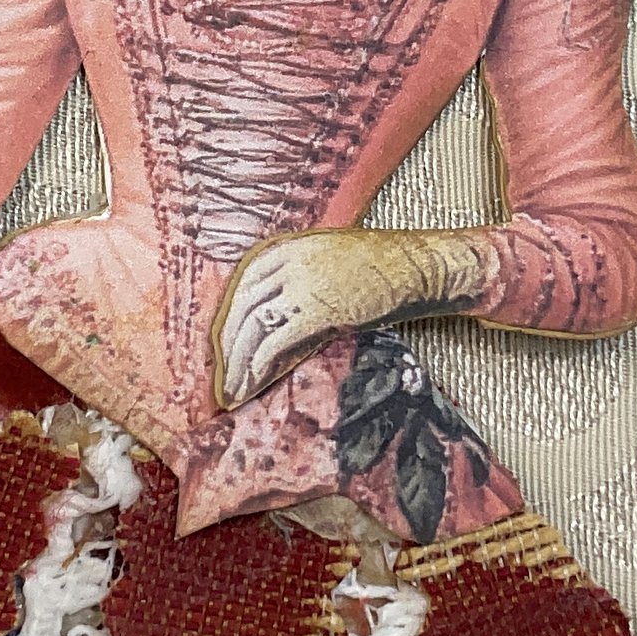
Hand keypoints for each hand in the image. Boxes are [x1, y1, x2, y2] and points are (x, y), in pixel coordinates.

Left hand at [212, 227, 490, 411]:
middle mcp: (288, 262)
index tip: (225, 343)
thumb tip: (279, 318)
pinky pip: (276, 339)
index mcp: (289, 247)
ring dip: (239, 361)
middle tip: (222, 375)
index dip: (231, 317)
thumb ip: (301, 280)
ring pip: (253, 324)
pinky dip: (260, 362)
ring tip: (234, 388)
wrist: (414, 266)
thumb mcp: (331, 261)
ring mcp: (300, 283)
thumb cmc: (382, 268)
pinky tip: (256, 381)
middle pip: (242, 305)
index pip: (245, 284)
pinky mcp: (316, 308)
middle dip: (228, 345)